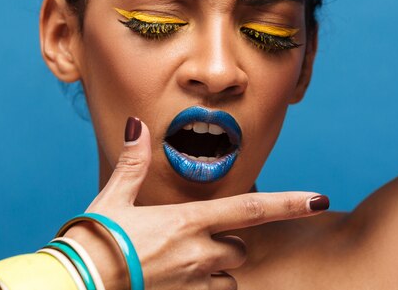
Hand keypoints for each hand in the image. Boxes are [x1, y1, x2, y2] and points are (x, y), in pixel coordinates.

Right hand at [65, 119, 325, 289]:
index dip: (289, 204)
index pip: (252, 209)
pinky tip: (179, 282)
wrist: (79, 283)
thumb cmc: (96, 240)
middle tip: (194, 239)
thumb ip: (133, 161)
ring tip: (182, 265)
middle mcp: (199, 252)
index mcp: (189, 220)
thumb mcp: (115, 197)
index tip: (319, 199)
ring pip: (228, 276)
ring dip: (216, 269)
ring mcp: (194, 283)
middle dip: (227, 242)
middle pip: (239, 246)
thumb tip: (136, 123)